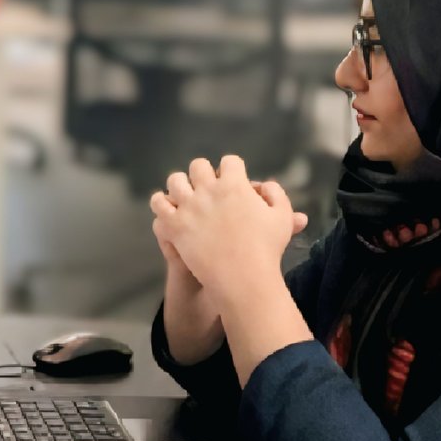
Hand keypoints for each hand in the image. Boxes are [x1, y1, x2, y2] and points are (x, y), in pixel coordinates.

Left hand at [151, 156, 307, 304]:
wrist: (243, 278)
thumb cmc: (267, 249)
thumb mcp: (282, 218)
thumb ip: (276, 194)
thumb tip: (264, 183)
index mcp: (235, 185)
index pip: (230, 162)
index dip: (232, 170)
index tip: (232, 179)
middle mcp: (209, 190)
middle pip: (199, 166)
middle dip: (204, 174)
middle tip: (207, 187)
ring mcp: (189, 206)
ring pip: (175, 180)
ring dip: (181, 185)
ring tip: (185, 195)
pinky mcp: (174, 224)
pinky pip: (159, 203)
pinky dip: (161, 203)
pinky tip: (168, 209)